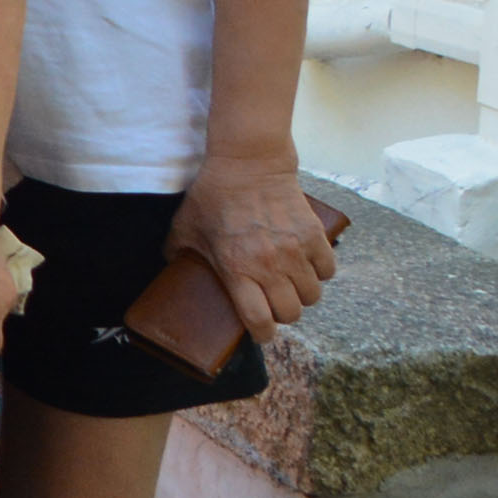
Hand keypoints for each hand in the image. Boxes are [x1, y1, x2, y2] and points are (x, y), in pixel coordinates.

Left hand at [171, 150, 335, 343]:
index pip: (259, 320)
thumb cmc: (212, 196)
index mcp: (237, 269)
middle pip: (290, 313)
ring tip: (291, 285)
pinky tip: (307, 266)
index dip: (263, 334)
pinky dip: (320, 272)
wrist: (247, 163)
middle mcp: (269, 265)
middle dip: (283, 314)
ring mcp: (295, 251)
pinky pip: (328, 270)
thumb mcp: (185, 227)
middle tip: (274, 303)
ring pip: (312, 295)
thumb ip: (177, 253)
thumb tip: (169, 270)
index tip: (262, 332)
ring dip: (302, 294)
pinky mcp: (313, 235)